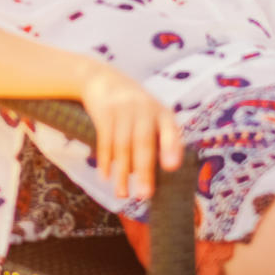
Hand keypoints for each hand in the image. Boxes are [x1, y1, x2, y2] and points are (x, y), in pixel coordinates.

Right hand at [80, 67, 182, 197]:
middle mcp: (144, 109)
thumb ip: (162, 138)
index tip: (171, 167)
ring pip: (122, 146)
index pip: (170, 130)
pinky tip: (105, 176)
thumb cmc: (135, 107)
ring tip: (122, 194)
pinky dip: (104, 160)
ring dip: (121, 173)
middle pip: (143, 142)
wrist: (102, 78)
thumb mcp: (152, 114)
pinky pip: (104, 140)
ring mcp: (123, 109)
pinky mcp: (104, 112)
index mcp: (161, 112)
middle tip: (144, 195)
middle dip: (144, 170)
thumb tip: (167, 173)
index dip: (171, 147)